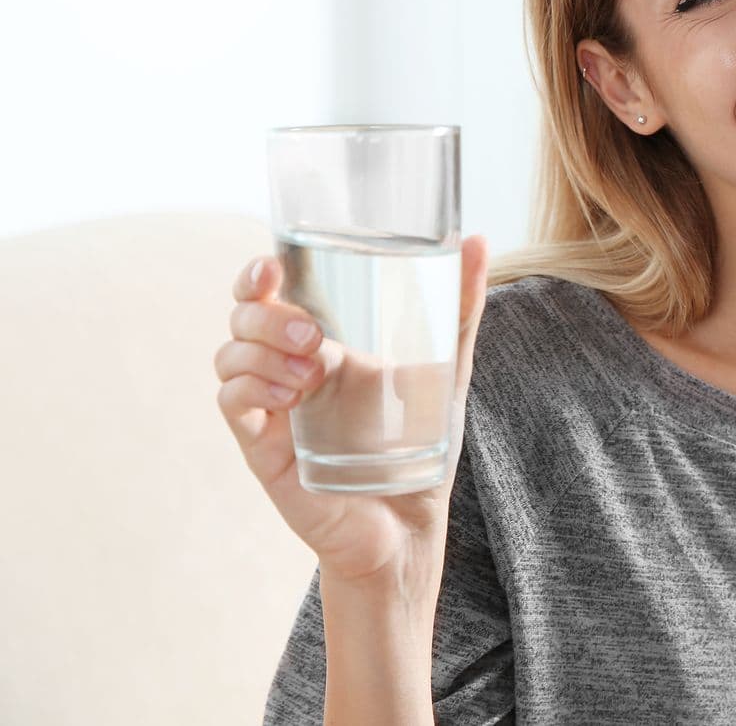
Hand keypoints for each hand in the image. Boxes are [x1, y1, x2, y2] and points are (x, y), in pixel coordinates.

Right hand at [213, 236, 489, 588]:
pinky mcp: (263, 446)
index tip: (273, 267)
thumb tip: (477, 239)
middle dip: (263, 312)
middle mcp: (289, 368)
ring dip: (261, 351)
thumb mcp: (446, 368)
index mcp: (324, 343)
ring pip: (229, 355)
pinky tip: (292, 396)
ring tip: (313, 372)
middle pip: (242, 317)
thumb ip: (460, 308)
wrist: (408, 525)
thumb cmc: (422, 445)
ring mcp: (272, 406)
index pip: (270, 293)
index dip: (258, 273)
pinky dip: (251, 387)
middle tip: (312, 334)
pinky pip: (232, 402)